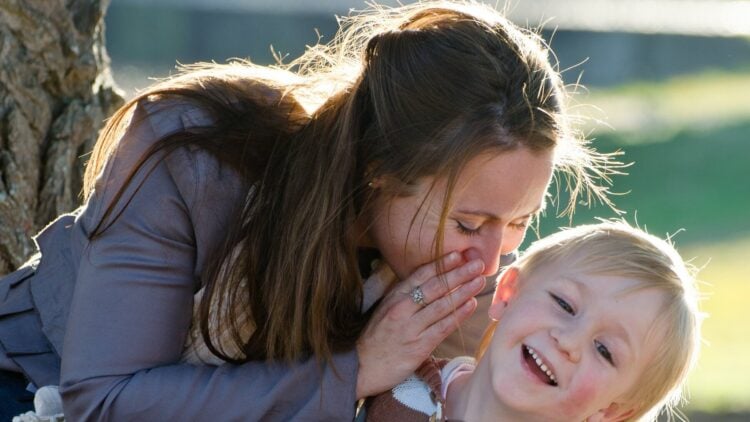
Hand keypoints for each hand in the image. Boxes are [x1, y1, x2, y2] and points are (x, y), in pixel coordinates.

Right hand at [355, 251, 485, 397]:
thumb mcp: (384, 309)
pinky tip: (471, 305)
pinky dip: (458, 314)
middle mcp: (402, 309)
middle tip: (477, 264)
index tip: (458, 255)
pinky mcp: (420, 345)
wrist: (362, 366)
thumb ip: (403, 296)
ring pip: (442, 305)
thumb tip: (427, 281)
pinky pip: (443, 326)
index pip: (420, 275)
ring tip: (479, 281)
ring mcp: (411, 327)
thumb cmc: (376, 337)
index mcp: (394, 297)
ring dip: (463, 291)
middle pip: (435, 287)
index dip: (441, 264)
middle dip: (458, 274)